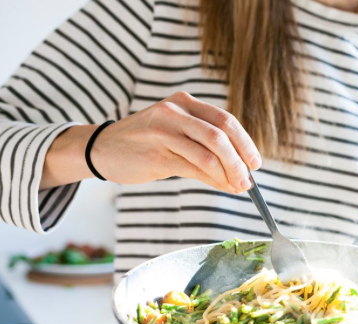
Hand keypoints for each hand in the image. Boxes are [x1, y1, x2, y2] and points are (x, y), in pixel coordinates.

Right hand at [42, 91, 260, 192]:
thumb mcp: (176, 133)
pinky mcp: (156, 154)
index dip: (245, 142)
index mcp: (184, 103)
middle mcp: (175, 112)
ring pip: (209, 153)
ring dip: (228, 173)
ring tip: (237, 187)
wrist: (101, 148)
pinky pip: (194, 168)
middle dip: (240, 160)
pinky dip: (214, 180)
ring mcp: (164, 132)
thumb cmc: (146, 143)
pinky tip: (223, 187)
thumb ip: (205, 145)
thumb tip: (241, 171)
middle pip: (221, 135)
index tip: (256, 163)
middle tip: (249, 180)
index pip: (225, 120)